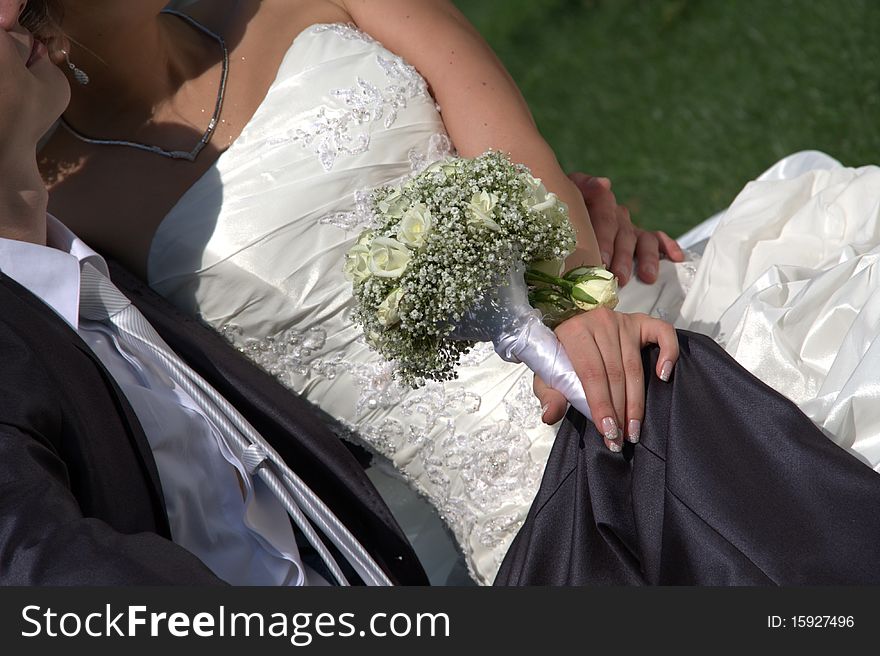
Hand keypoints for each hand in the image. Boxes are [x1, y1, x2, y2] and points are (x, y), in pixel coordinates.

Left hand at [533, 308, 678, 451]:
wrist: (568, 326)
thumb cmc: (561, 353)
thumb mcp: (546, 373)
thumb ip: (548, 394)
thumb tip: (550, 415)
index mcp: (573, 332)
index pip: (591, 373)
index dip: (601, 404)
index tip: (608, 430)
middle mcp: (600, 322)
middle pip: (615, 373)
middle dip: (619, 410)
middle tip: (621, 437)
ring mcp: (622, 321)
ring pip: (635, 366)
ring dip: (636, 401)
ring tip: (634, 427)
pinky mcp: (640, 321)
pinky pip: (663, 334)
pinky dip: (668, 354)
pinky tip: (663, 377)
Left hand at [568, 172, 684, 285]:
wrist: (565, 211)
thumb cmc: (562, 211)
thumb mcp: (564, 196)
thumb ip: (581, 187)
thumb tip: (603, 183)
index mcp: (597, 201)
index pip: (604, 216)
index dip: (604, 239)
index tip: (601, 260)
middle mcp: (616, 213)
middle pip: (623, 233)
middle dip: (622, 257)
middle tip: (619, 276)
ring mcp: (628, 226)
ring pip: (642, 239)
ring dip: (645, 258)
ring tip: (646, 276)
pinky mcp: (639, 236)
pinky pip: (657, 239)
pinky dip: (668, 246)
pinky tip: (676, 257)